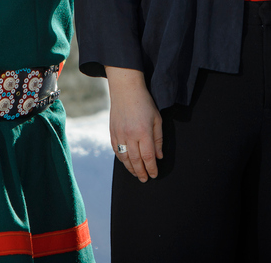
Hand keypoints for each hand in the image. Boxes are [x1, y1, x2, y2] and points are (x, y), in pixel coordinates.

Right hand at [106, 66, 162, 181]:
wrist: (125, 90)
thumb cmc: (144, 103)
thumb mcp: (157, 119)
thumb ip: (158, 139)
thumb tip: (159, 156)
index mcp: (143, 132)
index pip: (148, 157)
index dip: (151, 168)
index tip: (154, 175)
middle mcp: (130, 135)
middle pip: (136, 160)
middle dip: (141, 172)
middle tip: (145, 179)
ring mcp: (119, 134)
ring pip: (124, 158)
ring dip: (130, 169)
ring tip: (136, 174)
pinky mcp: (112, 132)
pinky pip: (116, 150)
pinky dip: (121, 159)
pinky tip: (126, 163)